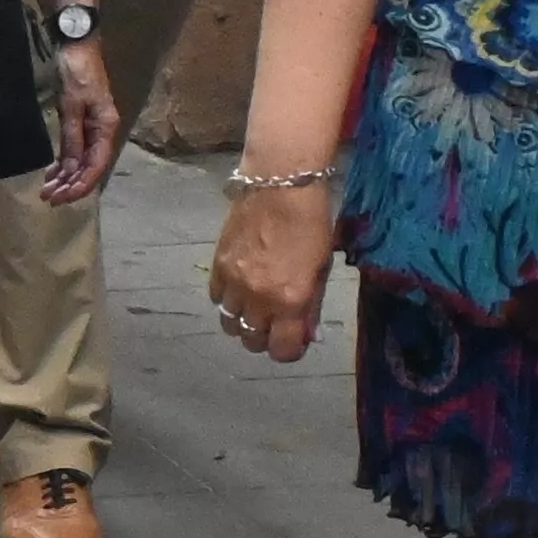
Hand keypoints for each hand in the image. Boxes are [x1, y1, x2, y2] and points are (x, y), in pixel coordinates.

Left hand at [38, 35, 127, 206]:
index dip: (80, 185)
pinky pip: (75, 150)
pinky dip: (64, 163)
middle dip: (70, 186)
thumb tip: (72, 168)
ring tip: (47, 191)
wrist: (76, 45)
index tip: (62, 199)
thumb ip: (72, 138)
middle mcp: (103, 131)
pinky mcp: (81, 121)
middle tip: (48, 200)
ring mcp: (92, 127)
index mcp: (107, 128)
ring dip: (66, 177)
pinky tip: (52, 173)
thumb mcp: (72, 106)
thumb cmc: (76, 73)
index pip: (96, 166)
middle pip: (89, 167)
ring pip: (81, 161)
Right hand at [207, 180, 333, 360]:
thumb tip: (305, 332)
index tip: (294, 340)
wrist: (280, 186)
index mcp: (291, 300)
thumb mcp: (321, 270)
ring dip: (243, 321)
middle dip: (265, 338)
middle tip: (275, 323)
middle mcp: (259, 298)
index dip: (289, 351)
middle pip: (252, 341)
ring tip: (254, 306)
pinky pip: (216, 299)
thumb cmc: (311, 225)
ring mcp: (234, 283)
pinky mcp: (217, 266)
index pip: (282, 350)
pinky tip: (239, 288)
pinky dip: (228, 300)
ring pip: (230, 324)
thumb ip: (311, 305)